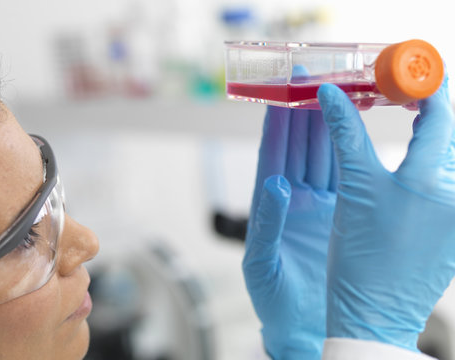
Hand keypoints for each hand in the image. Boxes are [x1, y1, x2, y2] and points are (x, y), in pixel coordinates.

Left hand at [243, 105, 336, 358]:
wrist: (302, 325)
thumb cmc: (272, 299)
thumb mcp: (262, 263)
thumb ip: (267, 223)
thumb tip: (276, 185)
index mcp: (267, 207)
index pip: (272, 156)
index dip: (276, 125)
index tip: (280, 94)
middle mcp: (292, 199)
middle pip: (299, 148)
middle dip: (303, 114)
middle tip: (312, 81)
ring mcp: (317, 205)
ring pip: (322, 156)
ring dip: (328, 126)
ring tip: (336, 95)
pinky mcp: (340, 215)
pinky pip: (344, 177)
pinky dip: (349, 153)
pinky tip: (355, 132)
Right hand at [317, 76, 454, 351]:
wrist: (374, 313)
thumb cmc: (360, 260)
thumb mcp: (352, 190)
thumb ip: (346, 134)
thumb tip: (332, 95)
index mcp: (433, 182)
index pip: (439, 115)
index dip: (422, 88)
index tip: (403, 76)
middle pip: (446, 133)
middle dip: (423, 108)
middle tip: (396, 95)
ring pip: (445, 157)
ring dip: (424, 135)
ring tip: (399, 123)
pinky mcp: (454, 229)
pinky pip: (444, 180)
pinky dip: (425, 162)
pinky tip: (403, 165)